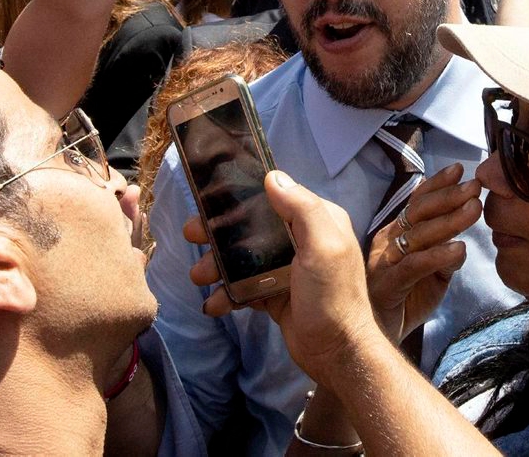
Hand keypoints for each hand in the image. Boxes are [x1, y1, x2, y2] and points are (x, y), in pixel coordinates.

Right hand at [185, 172, 384, 385]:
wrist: (337, 354)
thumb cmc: (332, 296)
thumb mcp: (323, 246)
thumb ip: (302, 209)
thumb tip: (272, 176)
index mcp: (318, 221)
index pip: (276, 197)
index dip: (243, 196)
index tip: (211, 198)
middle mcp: (302, 240)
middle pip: (252, 227)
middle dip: (220, 233)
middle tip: (191, 235)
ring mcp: (287, 269)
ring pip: (243, 258)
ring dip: (218, 265)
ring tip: (199, 276)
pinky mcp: (275, 294)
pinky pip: (244, 287)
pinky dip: (227, 294)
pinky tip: (213, 305)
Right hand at [365, 163, 478, 342]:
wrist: (371, 341)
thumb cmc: (403, 303)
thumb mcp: (430, 275)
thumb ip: (443, 257)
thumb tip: (462, 243)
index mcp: (396, 234)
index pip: (417, 203)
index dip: (437, 185)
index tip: (459, 169)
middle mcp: (388, 242)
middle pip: (419, 213)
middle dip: (449, 196)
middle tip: (474, 186)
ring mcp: (385, 262)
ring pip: (419, 235)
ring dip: (449, 221)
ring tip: (474, 210)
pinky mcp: (388, 284)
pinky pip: (415, 266)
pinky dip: (438, 256)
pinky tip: (459, 249)